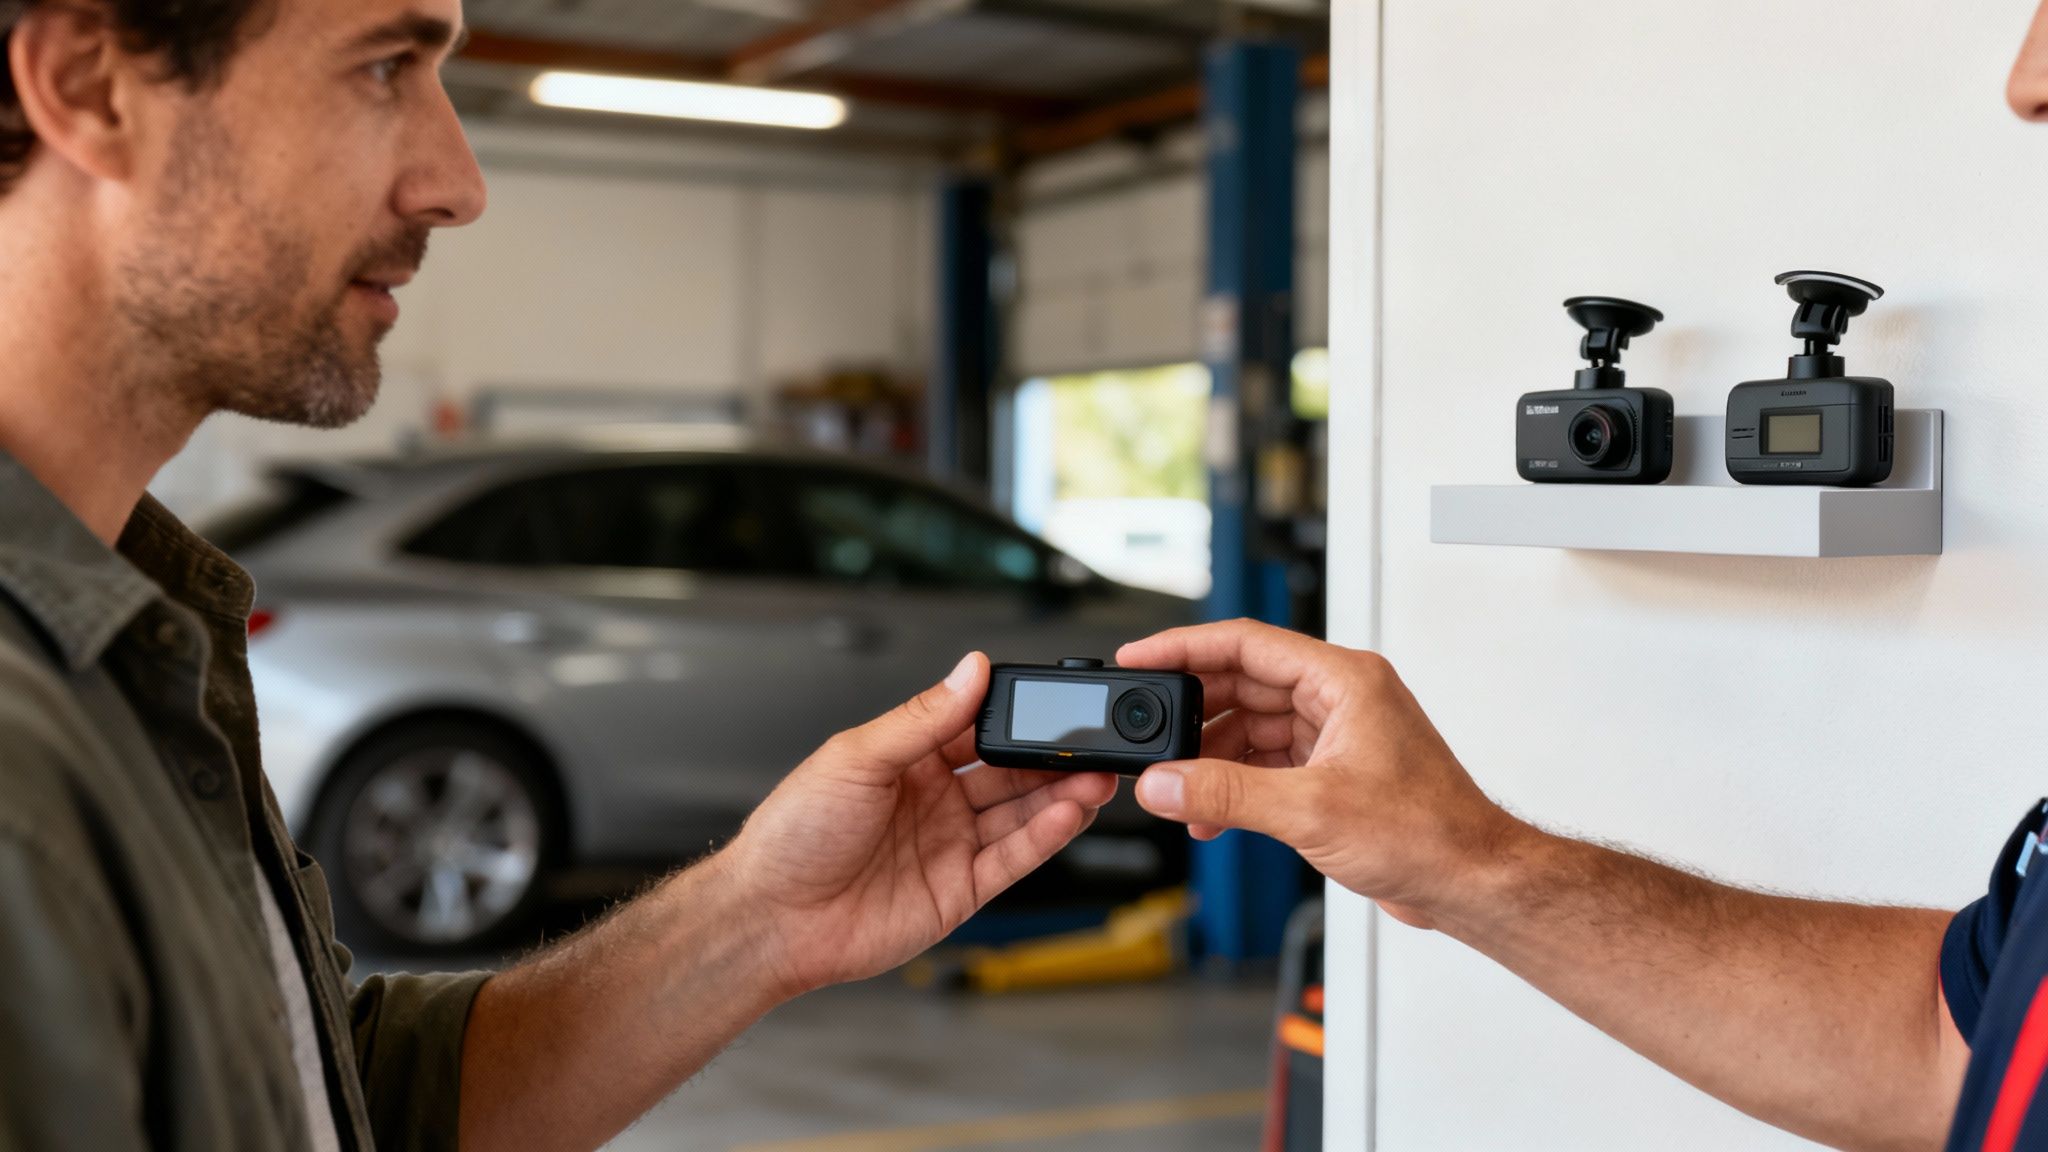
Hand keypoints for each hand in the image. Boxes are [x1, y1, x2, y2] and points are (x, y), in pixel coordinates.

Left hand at [722, 652, 1117, 994]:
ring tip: (1098, 777)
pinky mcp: (960, 891)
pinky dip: (1045, 838)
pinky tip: (1069, 814)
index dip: (1015, 715)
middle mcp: (935, 800)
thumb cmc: (793, 835)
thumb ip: (922, 719)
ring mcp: (951, 846)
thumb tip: (969, 670)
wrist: (772, 919)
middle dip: (1054, 757)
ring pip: (1021, 814)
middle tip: (1093, 741)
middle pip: (1010, 772)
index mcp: (908, 759)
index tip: (1054, 699)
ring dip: (1062, 795)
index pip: (976, 727)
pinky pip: (1013, 860)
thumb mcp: (857, 758)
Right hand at [1119, 620, 1516, 928]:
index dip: (1185, 648)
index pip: (1246, 644)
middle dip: (1194, 713)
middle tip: (1148, 735)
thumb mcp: (1311, 810)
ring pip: (1253, 728)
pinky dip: (1235, 785)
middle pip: (1244, 684)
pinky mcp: (1334, 773)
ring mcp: (1338, 735)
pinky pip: (1268, 763)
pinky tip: (1210, 815)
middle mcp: (1341, 698)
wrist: (1471, 881)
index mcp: (1344, 680)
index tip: (1140, 657)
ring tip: (1178, 790)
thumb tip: (1165, 784)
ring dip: (1212, 759)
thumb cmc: (1429, 833)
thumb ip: (1227, 795)